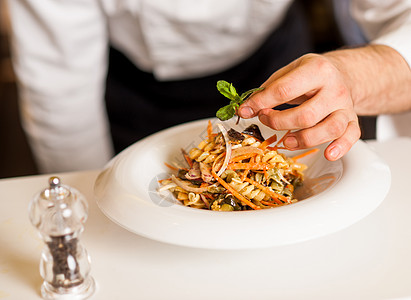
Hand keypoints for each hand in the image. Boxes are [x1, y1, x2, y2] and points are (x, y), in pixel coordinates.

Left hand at [238, 53, 360, 160]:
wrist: (341, 73)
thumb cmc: (309, 75)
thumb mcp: (288, 72)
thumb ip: (267, 90)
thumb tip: (244, 109)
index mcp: (317, 69)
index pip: (284, 90)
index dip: (260, 102)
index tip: (245, 110)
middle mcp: (334, 88)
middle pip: (306, 115)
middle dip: (278, 122)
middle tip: (265, 119)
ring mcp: (345, 106)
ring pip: (330, 128)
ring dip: (304, 139)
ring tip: (286, 141)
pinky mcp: (352, 120)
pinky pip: (351, 136)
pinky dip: (341, 147)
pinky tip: (328, 154)